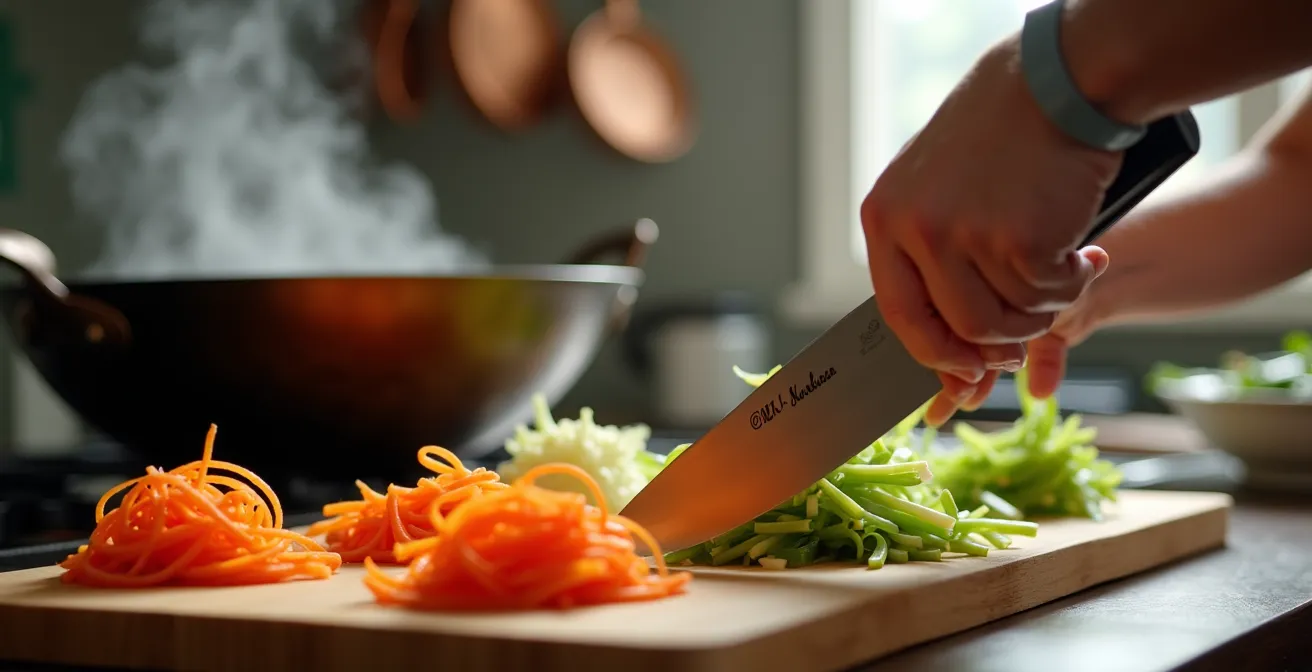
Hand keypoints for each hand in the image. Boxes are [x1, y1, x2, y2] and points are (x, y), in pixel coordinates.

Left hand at [860, 36, 1120, 405]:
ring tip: (1061, 275)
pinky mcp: (1019, 239)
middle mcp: (916, 229)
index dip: (936, 353)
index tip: (965, 369)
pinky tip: (1085, 256)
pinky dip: (1073, 284)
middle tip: (1022, 346)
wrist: (1056, 82)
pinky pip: (1047, 295)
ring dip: (1040, 311)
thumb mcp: (935, 185)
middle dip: (995, 347)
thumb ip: (928, 251)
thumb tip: (946, 343)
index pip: (900, 314)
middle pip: (957, 328)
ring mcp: (965, 236)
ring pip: (1005, 319)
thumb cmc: (1001, 135)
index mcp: (886, 217)